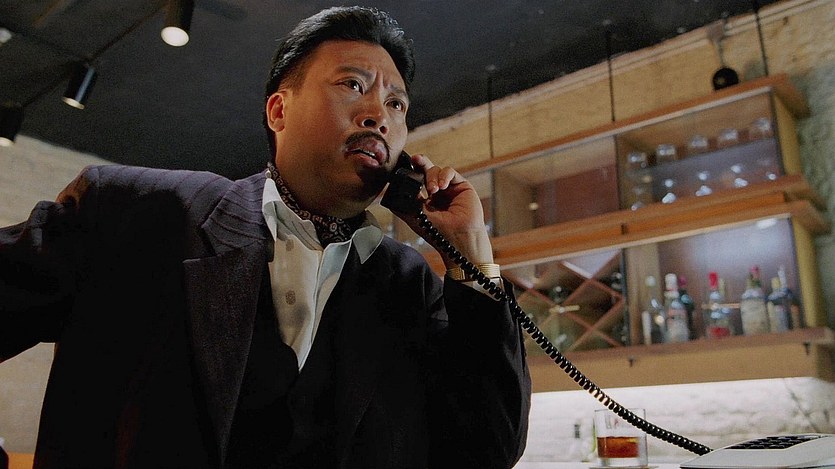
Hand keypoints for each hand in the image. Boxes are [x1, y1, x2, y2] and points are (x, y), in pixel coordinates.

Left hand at [394, 153, 493, 268]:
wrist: (458, 238)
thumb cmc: (438, 233)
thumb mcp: (415, 218)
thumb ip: (402, 206)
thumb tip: (389, 194)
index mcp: (426, 199)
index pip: (416, 180)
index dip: (411, 172)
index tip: (403, 166)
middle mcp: (437, 192)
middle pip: (426, 170)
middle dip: (419, 163)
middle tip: (415, 159)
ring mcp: (449, 188)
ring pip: (436, 170)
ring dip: (432, 177)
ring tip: (433, 190)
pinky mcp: (461, 185)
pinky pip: (450, 171)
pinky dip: (444, 175)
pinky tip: (442, 186)